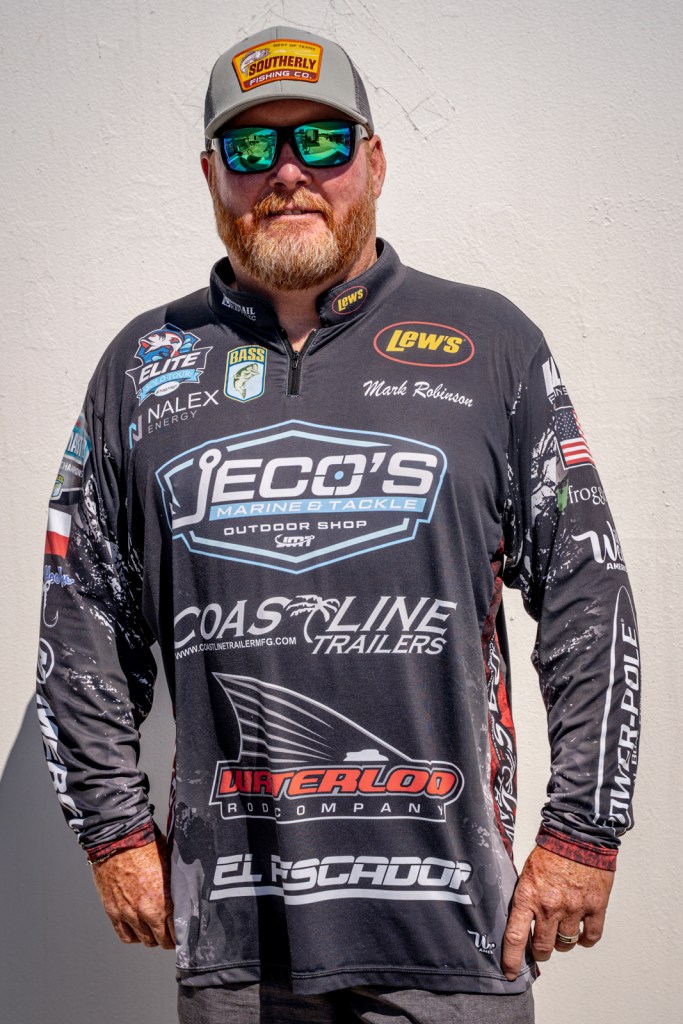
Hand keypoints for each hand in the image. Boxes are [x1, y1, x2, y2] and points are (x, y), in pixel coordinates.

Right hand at [90, 835, 175, 948]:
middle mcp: (147, 911)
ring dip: (152, 939)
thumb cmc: (147, 846)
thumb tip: (190, 888)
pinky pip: (125, 936)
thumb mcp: (171, 863)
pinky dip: (134, 937)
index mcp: (165, 899)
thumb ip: (178, 883)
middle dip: (169, 940)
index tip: (186, 934)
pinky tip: (139, 931)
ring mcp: (128, 913)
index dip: (183, 935)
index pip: (178, 931)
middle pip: (162, 940)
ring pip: (145, 940)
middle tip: (172, 936)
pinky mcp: (113, 911)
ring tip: (156, 933)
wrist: (119, 839)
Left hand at [502, 845, 613, 979]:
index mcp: (528, 895)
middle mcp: (550, 906)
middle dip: (540, 952)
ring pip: (566, 944)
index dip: (511, 959)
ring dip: (562, 943)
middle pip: (543, 948)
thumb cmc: (551, 849)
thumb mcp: (527, 871)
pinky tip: (581, 931)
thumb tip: (520, 918)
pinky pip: (591, 937)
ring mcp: (574, 908)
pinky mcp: (595, 906)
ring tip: (560, 931)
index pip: (516, 936)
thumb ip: (525, 896)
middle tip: (540, 947)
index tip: (508, 971)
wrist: (578, 834)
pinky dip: (585, 939)